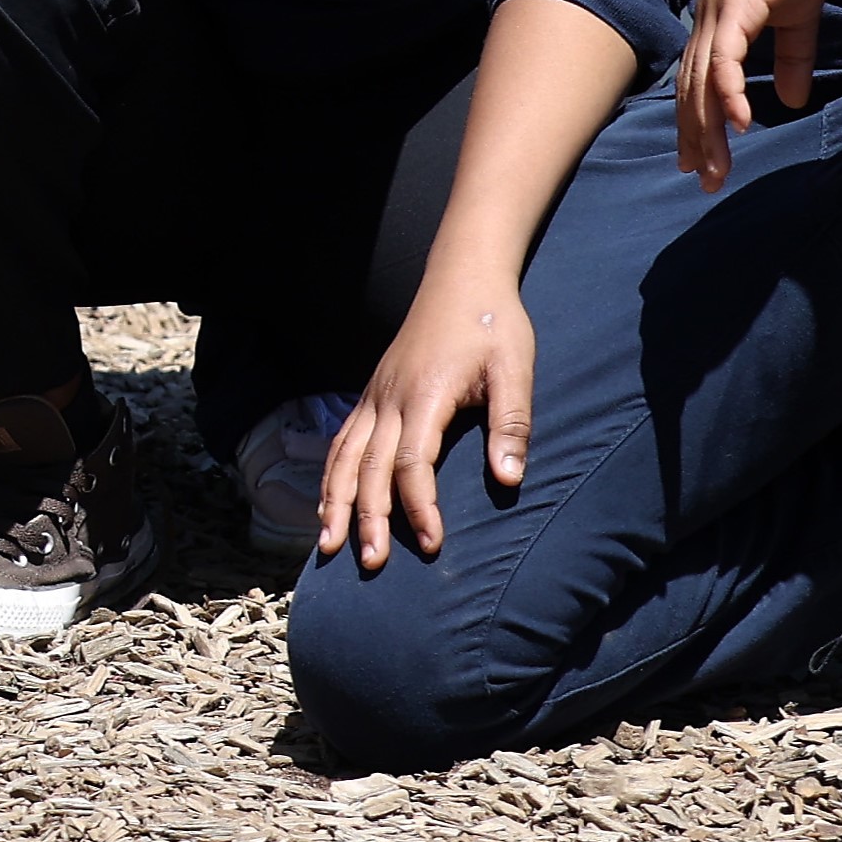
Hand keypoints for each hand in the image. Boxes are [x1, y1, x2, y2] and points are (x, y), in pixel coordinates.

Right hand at [319, 268, 536, 571]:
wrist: (461, 277)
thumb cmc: (492, 324)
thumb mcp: (514, 369)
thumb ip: (511, 423)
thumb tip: (508, 480)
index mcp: (424, 393)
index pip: (411, 461)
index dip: (418, 506)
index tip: (432, 545)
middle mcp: (390, 396)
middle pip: (369, 465)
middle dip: (367, 517)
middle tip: (369, 564)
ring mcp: (375, 394)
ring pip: (345, 454)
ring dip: (336, 500)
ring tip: (329, 545)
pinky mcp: (372, 393)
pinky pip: (342, 440)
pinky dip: (331, 474)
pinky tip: (327, 504)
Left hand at [675, 0, 841, 186]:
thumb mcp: (797, 17)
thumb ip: (791, 58)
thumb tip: (788, 102)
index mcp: (716, 19)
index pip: (696, 79)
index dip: (694, 120)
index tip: (698, 159)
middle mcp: (706, 16)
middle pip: (690, 88)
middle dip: (693, 136)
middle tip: (699, 179)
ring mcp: (718, 8)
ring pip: (702, 79)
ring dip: (707, 126)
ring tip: (713, 168)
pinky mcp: (740, 2)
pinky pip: (727, 54)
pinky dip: (728, 90)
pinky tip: (737, 123)